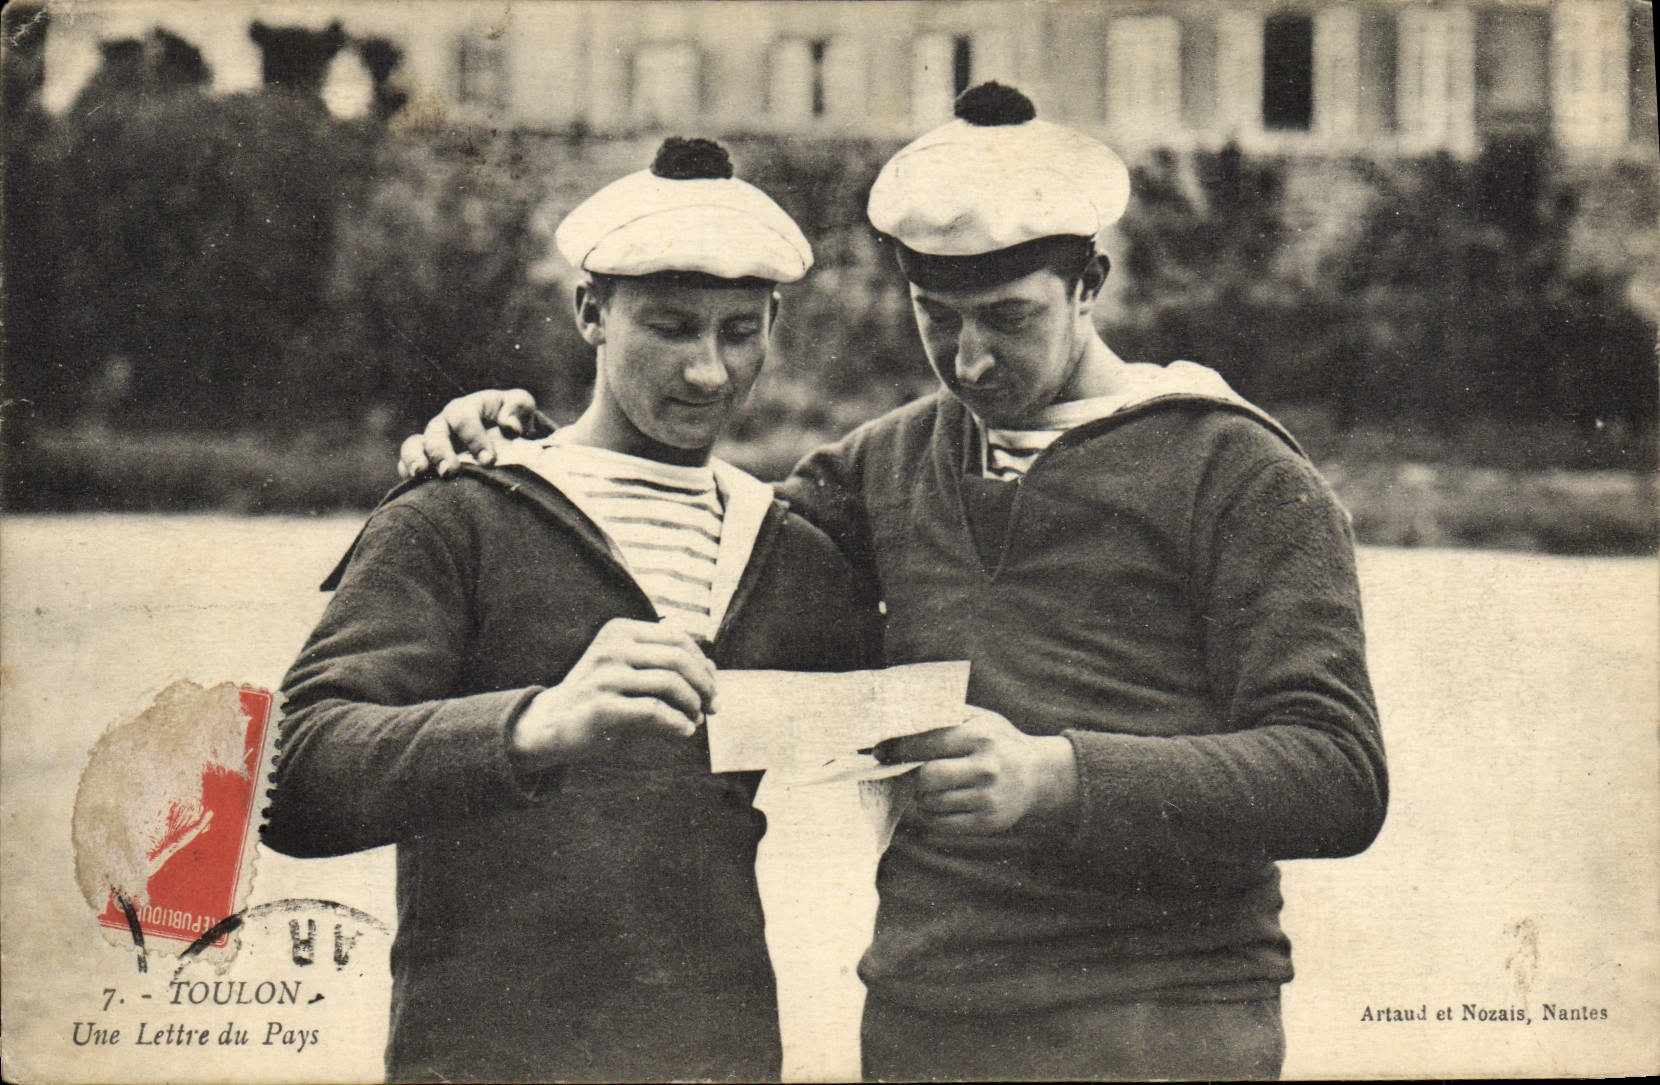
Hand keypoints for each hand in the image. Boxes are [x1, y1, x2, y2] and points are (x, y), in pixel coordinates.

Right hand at [398, 389, 541, 478]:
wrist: (513, 443)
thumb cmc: (516, 423)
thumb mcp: (522, 409)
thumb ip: (518, 407)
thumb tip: (510, 426)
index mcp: (468, 408)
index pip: (462, 416)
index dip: (473, 436)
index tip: (489, 460)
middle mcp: (445, 423)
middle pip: (435, 432)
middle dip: (441, 451)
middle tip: (450, 470)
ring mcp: (433, 443)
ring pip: (414, 446)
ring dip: (415, 459)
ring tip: (420, 473)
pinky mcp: (427, 462)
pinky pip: (407, 465)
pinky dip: (407, 473)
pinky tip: (414, 485)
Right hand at [510, 619, 716, 769]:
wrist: (552, 724)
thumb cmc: (601, 698)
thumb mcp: (633, 674)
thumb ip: (667, 668)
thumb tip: (714, 672)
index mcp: (621, 632)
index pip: (679, 640)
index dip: (704, 665)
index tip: (713, 690)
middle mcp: (612, 648)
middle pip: (679, 659)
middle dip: (704, 685)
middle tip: (712, 707)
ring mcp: (604, 676)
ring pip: (669, 684)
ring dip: (692, 706)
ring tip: (695, 721)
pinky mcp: (600, 707)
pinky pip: (653, 712)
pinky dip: (677, 723)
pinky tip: (683, 732)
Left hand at [875, 708, 1078, 835]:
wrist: (1038, 774)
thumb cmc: (997, 741)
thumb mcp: (979, 718)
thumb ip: (945, 715)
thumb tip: (899, 717)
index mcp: (981, 736)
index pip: (928, 743)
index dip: (898, 748)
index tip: (880, 751)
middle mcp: (987, 768)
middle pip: (927, 777)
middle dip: (910, 775)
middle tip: (903, 771)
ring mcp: (989, 798)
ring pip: (931, 803)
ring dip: (920, 796)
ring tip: (925, 786)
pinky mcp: (989, 823)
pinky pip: (942, 824)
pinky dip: (931, 814)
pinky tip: (936, 803)